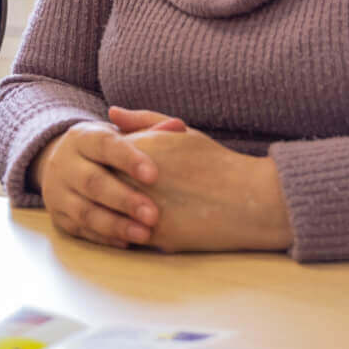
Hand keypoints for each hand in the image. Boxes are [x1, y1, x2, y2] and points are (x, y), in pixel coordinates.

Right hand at [30, 120, 161, 248]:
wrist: (62, 164)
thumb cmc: (105, 149)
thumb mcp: (119, 132)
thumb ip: (148, 129)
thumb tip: (177, 126)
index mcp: (82, 137)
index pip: (104, 145)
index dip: (128, 160)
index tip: (154, 175)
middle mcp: (64, 163)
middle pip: (93, 182)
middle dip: (124, 200)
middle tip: (153, 215)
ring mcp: (58, 192)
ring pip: (85, 211)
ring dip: (116, 225)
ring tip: (144, 234)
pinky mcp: (58, 217)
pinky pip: (81, 230)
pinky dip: (105, 238)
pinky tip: (127, 242)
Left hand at [116, 117, 293, 252]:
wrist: (248, 200)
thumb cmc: (215, 162)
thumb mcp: (180, 132)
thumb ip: (142, 120)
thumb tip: (112, 112)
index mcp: (140, 150)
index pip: (101, 153)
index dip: (102, 158)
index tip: (104, 161)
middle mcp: (137, 179)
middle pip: (100, 183)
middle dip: (100, 185)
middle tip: (102, 187)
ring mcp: (145, 209)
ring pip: (110, 213)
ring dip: (109, 210)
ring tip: (117, 206)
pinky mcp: (156, 236)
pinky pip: (128, 235)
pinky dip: (126, 231)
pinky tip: (132, 225)